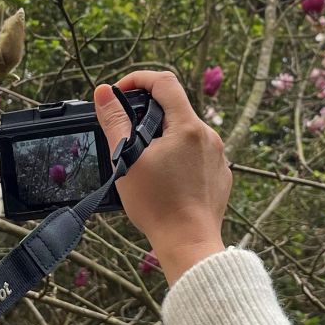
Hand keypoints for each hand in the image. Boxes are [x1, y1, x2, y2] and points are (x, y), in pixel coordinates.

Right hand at [95, 71, 229, 284]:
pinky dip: (179, 157)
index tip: (119, 93)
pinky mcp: (220, 175)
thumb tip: (104, 92)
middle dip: (148, 114)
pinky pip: (197, 155)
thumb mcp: (127, 160)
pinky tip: (165, 179)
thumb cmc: (157, 205)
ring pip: (186, 133)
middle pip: (176, 109)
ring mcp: (218, 156)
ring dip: (164, 138)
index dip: (138, 80)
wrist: (189, 243)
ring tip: (144, 162)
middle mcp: (209, 136)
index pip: (164, 82)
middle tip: (127, 134)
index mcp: (187, 126)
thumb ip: (115, 122)